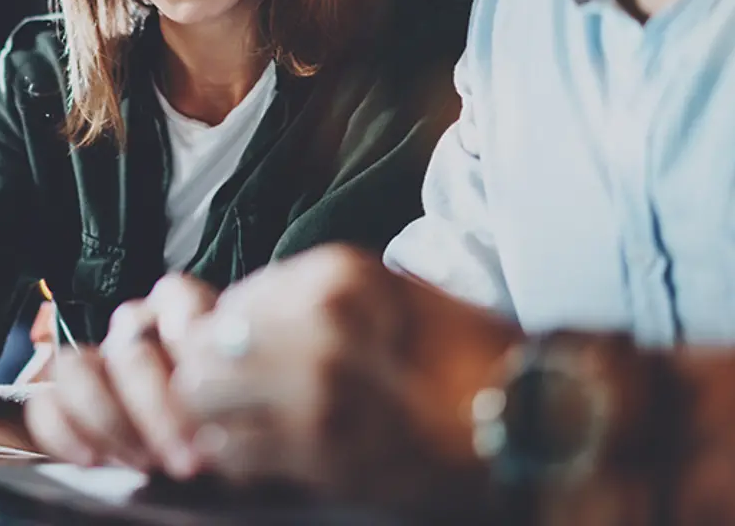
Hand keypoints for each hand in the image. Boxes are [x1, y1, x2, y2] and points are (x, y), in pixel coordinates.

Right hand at [24, 275, 219, 472]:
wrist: (195, 454)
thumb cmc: (226, 422)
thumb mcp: (239, 398)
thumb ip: (230, 389)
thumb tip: (226, 414)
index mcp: (181, 318)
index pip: (174, 296)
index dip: (185, 322)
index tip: (201, 365)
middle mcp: (135, 333)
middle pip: (130, 347)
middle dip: (156, 406)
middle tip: (189, 456)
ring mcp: (97, 364)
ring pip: (78, 367)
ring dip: (109, 419)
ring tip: (145, 463)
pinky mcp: (63, 402)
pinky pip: (45, 405)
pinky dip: (64, 432)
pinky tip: (93, 460)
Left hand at [170, 245, 519, 515]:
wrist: (531, 420)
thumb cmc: (460, 355)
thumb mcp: (385, 295)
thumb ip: (300, 299)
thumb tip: (204, 309)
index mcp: (337, 275)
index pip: (228, 303)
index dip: (220, 337)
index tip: (234, 360)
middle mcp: (321, 321)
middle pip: (204, 352)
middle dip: (206, 380)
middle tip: (232, 402)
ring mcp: (321, 387)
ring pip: (205, 401)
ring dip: (215, 420)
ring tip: (248, 428)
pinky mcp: (326, 450)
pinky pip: (236, 453)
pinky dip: (238, 458)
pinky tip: (271, 456)